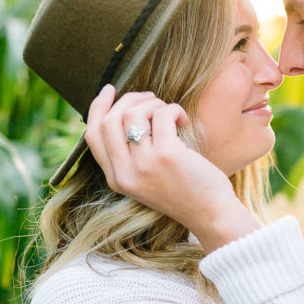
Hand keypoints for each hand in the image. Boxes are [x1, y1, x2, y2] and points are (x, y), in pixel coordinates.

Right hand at [85, 85, 259, 251]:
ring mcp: (144, 164)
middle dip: (129, 100)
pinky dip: (172, 109)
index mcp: (116, 180)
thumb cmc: (183, 190)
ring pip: (133, 113)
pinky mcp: (165, 155)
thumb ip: (131, 154)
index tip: (110, 90)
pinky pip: (161, 114)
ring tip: (170, 113)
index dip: (98, 107)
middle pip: (108, 120)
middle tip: (151, 98)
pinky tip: (182, 120)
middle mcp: (125, 173)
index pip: (92, 136)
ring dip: (153, 103)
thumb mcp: (146, 177)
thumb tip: (125, 110)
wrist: (210, 213)